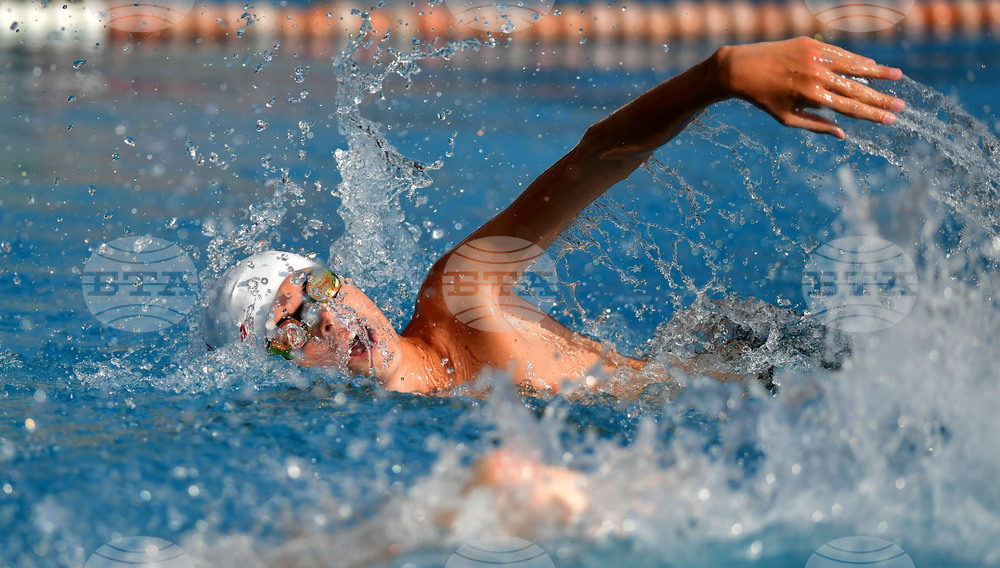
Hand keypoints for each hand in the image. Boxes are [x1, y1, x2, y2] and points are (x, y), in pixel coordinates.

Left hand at [717, 37, 904, 138]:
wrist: (741, 69)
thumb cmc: (764, 99)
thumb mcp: (787, 119)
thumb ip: (816, 125)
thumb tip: (843, 133)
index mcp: (811, 97)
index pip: (850, 108)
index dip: (872, 114)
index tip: (891, 119)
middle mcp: (816, 76)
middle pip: (857, 89)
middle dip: (881, 98)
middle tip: (902, 105)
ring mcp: (814, 57)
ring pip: (853, 65)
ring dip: (877, 72)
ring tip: (897, 76)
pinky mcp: (810, 44)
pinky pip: (838, 52)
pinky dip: (855, 59)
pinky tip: (870, 63)